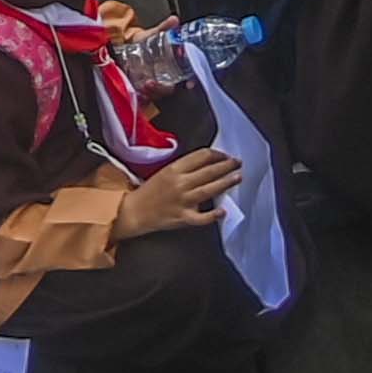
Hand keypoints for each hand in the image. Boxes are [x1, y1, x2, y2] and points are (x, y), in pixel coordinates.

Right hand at [111, 148, 242, 240]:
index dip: (216, 154)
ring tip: (237, 177)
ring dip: (225, 183)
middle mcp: (180, 183)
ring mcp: (182, 201)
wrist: (133, 211)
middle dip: (226, 166)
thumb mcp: (164, 172)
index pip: (201, 156)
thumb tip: (207, 164)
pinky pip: (201, 217)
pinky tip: (223, 211)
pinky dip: (212, 215)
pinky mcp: (182, 218)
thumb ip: (184, 168)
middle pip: (208, 171)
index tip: (225, 156)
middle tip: (238, 163)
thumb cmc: (149, 191)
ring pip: (208, 190)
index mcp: (174, 169)